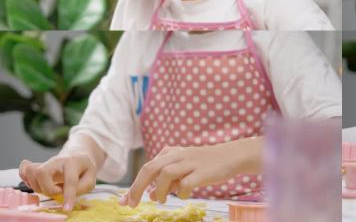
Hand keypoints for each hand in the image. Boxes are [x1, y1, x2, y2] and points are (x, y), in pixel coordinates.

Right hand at [18, 152, 96, 210]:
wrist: (76, 155)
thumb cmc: (84, 168)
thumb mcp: (92, 177)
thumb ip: (83, 186)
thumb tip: (67, 194)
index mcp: (73, 162)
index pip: (70, 180)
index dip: (68, 196)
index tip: (67, 209)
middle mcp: (57, 161)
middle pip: (42, 173)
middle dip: (48, 189)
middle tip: (58, 192)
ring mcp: (46, 163)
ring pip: (33, 175)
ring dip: (39, 188)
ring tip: (51, 188)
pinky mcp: (38, 167)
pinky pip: (25, 171)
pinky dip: (25, 179)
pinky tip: (33, 184)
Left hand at [120, 137, 262, 207]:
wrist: (231, 155)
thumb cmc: (205, 164)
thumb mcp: (183, 169)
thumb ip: (167, 180)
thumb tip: (152, 195)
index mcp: (170, 152)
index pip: (146, 169)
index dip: (133, 186)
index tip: (124, 202)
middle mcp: (177, 155)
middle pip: (150, 169)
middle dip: (137, 188)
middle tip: (132, 204)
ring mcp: (190, 162)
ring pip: (165, 174)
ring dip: (160, 190)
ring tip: (163, 200)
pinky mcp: (202, 171)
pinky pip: (186, 184)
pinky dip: (181, 192)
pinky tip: (185, 195)